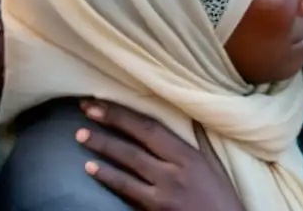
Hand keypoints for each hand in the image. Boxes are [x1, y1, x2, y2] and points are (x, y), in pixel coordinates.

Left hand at [77, 99, 245, 210]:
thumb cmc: (221, 197)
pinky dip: (108, 178)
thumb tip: (191, 116)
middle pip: (136, 143)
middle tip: (85, 110)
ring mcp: (162, 192)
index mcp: (189, 155)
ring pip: (127, 165)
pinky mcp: (154, 210)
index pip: (152, 128)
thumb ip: (200, 140)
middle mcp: (174, 171)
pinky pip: (126, 190)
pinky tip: (91, 168)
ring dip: (102, 148)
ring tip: (81, 136)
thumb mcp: (214, 165)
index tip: (104, 102)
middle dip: (110, 124)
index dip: (126, 114)